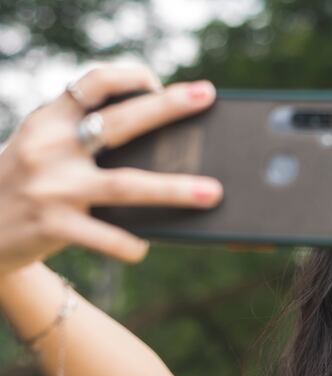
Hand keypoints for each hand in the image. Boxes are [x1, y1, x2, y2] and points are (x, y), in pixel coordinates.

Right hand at [0, 63, 223, 276]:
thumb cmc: (23, 185)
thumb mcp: (41, 149)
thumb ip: (81, 140)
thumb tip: (159, 149)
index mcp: (48, 122)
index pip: (91, 83)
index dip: (128, 76)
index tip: (159, 82)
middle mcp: (49, 149)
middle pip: (119, 123)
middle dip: (167, 107)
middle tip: (205, 96)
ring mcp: (51, 188)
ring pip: (125, 186)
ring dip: (174, 189)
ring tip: (213, 192)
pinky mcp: (52, 226)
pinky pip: (106, 237)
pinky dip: (130, 244)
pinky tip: (143, 248)